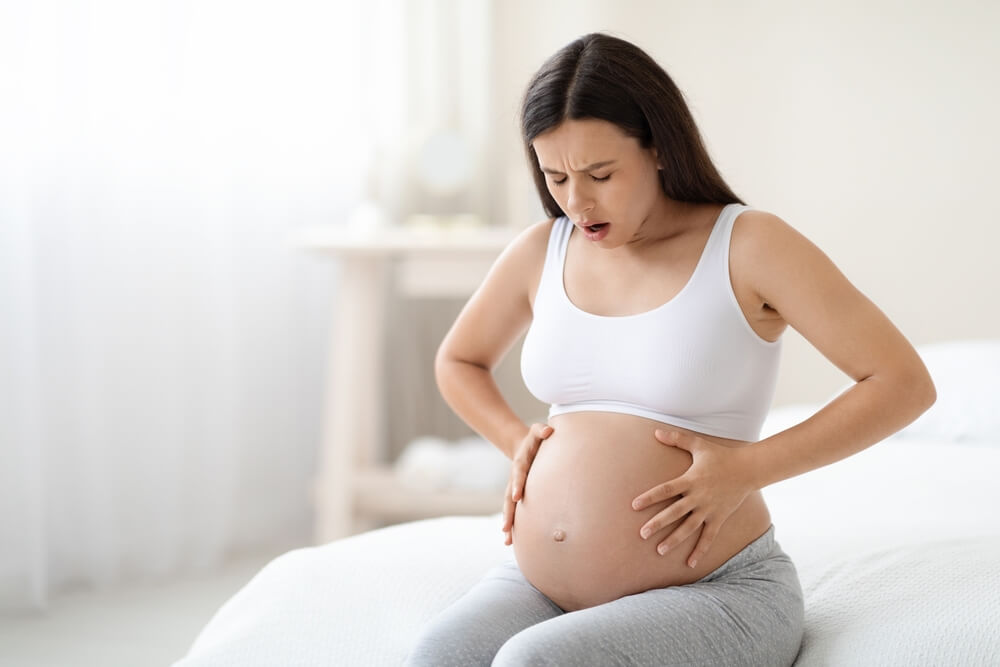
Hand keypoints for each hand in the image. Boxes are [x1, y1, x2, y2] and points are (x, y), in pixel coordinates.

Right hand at [501, 423, 553, 545]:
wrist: (524, 447)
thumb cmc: (536, 440)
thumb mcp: (538, 431)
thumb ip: (542, 430)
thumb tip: (549, 431)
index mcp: (520, 464)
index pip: (519, 475)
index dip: (517, 485)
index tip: (516, 496)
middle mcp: (514, 480)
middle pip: (508, 497)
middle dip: (508, 512)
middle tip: (506, 527)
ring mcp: (514, 489)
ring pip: (509, 509)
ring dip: (508, 523)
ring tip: (506, 540)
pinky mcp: (518, 497)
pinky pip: (514, 512)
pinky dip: (512, 526)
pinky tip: (509, 542)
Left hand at [631, 429, 755, 567]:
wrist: (748, 469)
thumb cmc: (720, 456)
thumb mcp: (698, 445)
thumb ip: (677, 439)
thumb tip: (656, 432)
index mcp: (690, 480)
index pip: (665, 490)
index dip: (649, 497)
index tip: (634, 505)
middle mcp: (698, 497)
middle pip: (674, 512)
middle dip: (658, 524)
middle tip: (642, 534)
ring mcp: (709, 509)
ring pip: (689, 528)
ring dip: (674, 540)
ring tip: (659, 551)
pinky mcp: (719, 518)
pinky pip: (708, 537)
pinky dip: (700, 551)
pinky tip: (690, 564)